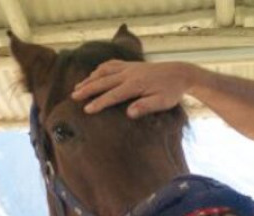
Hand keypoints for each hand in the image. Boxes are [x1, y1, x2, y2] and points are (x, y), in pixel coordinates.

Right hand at [72, 60, 194, 117]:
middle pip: (103, 81)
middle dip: (87, 89)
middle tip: (73, 96)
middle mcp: (129, 74)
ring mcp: (129, 68)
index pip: (113, 95)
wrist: (180, 73)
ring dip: (90, 78)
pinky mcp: (131, 65)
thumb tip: (129, 113)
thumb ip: (145, 107)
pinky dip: (100, 69)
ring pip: (104, 71)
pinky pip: (111, 64)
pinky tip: (94, 74)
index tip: (86, 110)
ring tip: (78, 86)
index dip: (99, 102)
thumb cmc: (171, 91)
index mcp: (135, 85)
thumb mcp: (162, 102)